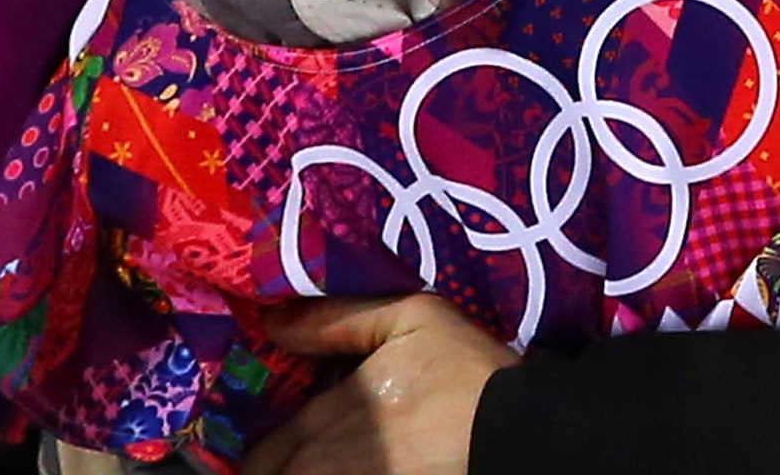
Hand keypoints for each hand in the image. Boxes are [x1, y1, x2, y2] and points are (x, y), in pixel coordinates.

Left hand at [241, 294, 519, 474]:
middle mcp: (321, 464)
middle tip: (304, 447)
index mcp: (326, 417)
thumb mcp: (413, 319)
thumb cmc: (466, 371)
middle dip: (280, 463)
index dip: (267, 445)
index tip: (280, 433)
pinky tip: (359, 463)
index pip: (260, 451)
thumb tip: (272, 319)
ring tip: (335, 455)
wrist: (519, 433)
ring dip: (305, 469)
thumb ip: (338, 320)